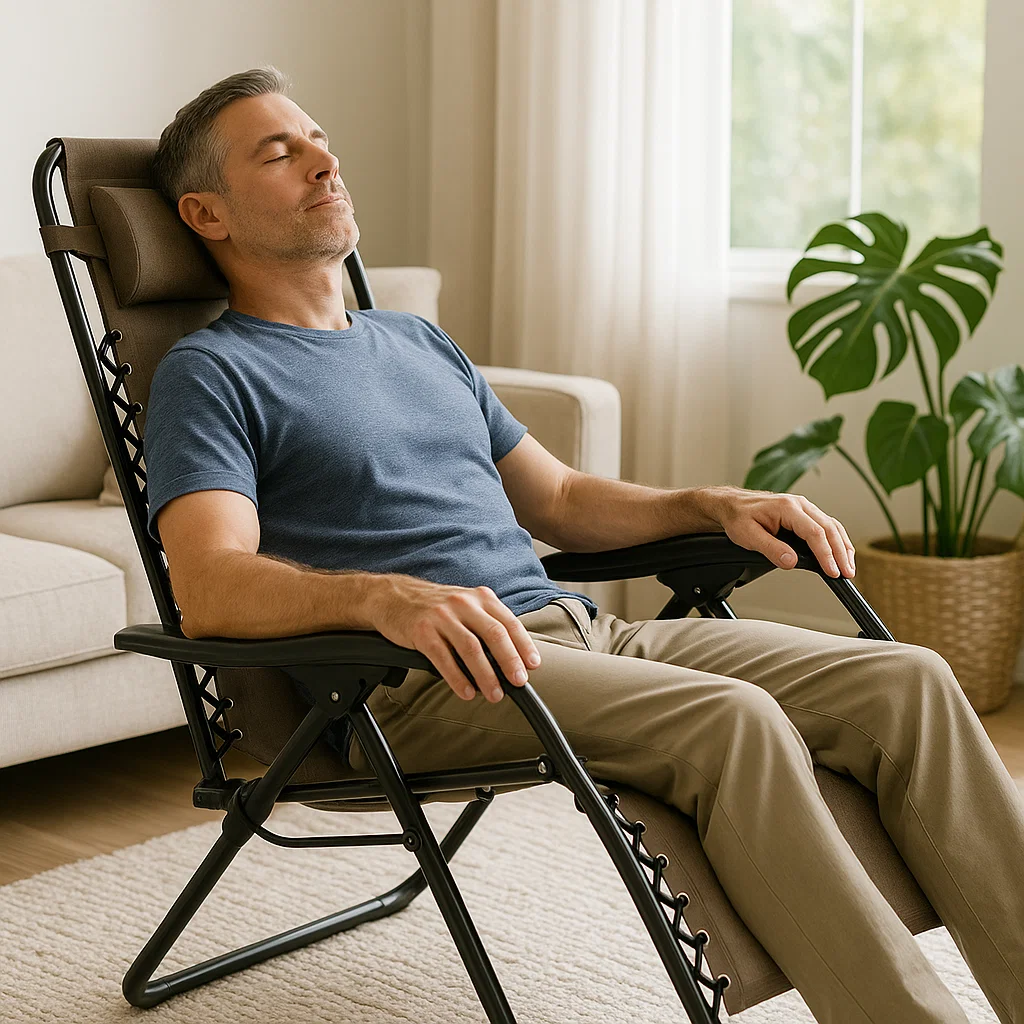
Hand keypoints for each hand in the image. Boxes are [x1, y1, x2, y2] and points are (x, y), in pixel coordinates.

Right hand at [370, 576, 541, 702]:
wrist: (392, 596)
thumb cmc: (434, 606)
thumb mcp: (465, 606)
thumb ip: (486, 625)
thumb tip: (510, 658)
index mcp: (479, 598)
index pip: (509, 622)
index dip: (523, 645)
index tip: (533, 665)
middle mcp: (463, 604)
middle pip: (494, 634)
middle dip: (509, 661)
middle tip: (518, 682)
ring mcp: (442, 616)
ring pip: (471, 648)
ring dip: (486, 675)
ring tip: (494, 694)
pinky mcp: (422, 631)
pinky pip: (443, 658)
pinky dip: (457, 678)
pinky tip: (466, 691)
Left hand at [707, 486, 855, 577]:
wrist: (732, 505)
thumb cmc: (738, 517)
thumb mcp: (748, 536)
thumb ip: (771, 549)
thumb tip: (792, 562)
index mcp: (787, 507)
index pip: (814, 532)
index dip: (825, 554)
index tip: (832, 571)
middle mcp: (800, 504)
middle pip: (829, 528)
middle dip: (841, 553)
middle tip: (847, 573)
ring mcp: (804, 507)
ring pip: (832, 526)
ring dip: (843, 547)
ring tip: (848, 567)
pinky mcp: (805, 514)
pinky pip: (827, 526)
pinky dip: (836, 541)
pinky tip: (840, 554)